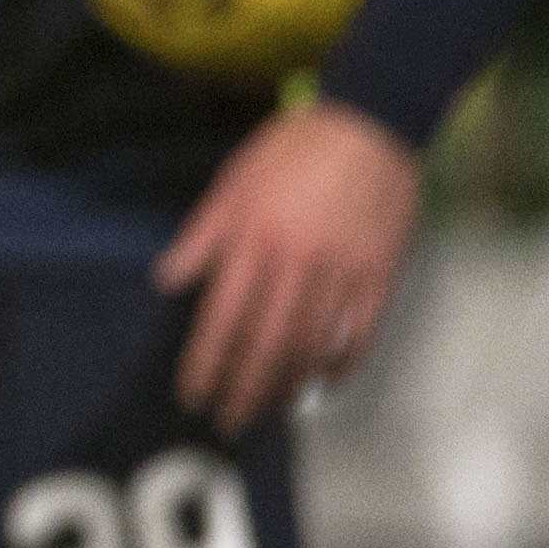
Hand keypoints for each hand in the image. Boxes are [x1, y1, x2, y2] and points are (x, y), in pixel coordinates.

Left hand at [151, 96, 421, 431]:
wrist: (372, 125)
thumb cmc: (294, 150)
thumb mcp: (233, 182)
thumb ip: (202, 236)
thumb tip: (168, 280)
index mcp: (252, 240)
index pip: (220, 319)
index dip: (205, 364)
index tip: (193, 395)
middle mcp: (295, 265)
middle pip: (265, 344)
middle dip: (244, 389)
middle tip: (230, 422)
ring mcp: (343, 273)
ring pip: (312, 346)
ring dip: (288, 385)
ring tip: (272, 410)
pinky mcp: (381, 276)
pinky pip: (360, 334)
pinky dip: (341, 364)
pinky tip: (324, 382)